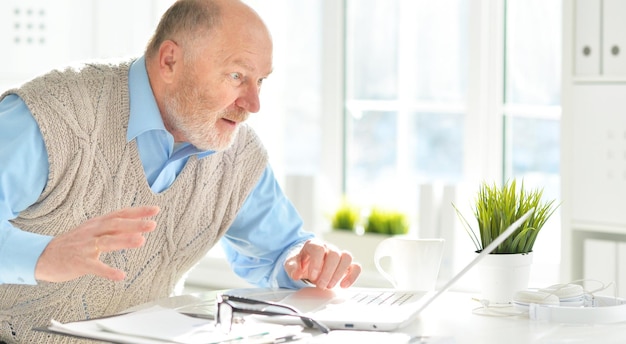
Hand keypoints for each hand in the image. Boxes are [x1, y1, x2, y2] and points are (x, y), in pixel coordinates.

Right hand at [34, 206, 159, 282]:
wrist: (43, 256)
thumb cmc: (72, 244)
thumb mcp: (92, 231)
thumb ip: (112, 229)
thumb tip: (137, 227)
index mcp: (97, 224)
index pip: (120, 214)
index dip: (137, 211)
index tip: (155, 210)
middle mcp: (92, 232)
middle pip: (115, 225)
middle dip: (134, 224)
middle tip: (152, 224)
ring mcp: (85, 247)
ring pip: (106, 242)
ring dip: (124, 240)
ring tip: (141, 241)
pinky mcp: (79, 263)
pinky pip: (95, 267)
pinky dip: (108, 271)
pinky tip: (120, 275)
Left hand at [284, 239, 360, 288]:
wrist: (306, 261)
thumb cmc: (300, 261)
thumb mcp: (291, 263)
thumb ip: (292, 268)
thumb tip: (296, 274)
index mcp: (314, 245)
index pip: (319, 249)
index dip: (317, 263)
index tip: (313, 276)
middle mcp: (328, 248)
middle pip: (334, 254)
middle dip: (328, 272)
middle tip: (321, 285)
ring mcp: (338, 255)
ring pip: (347, 258)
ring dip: (339, 274)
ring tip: (329, 286)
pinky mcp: (345, 265)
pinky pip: (355, 267)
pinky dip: (352, 276)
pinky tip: (343, 285)